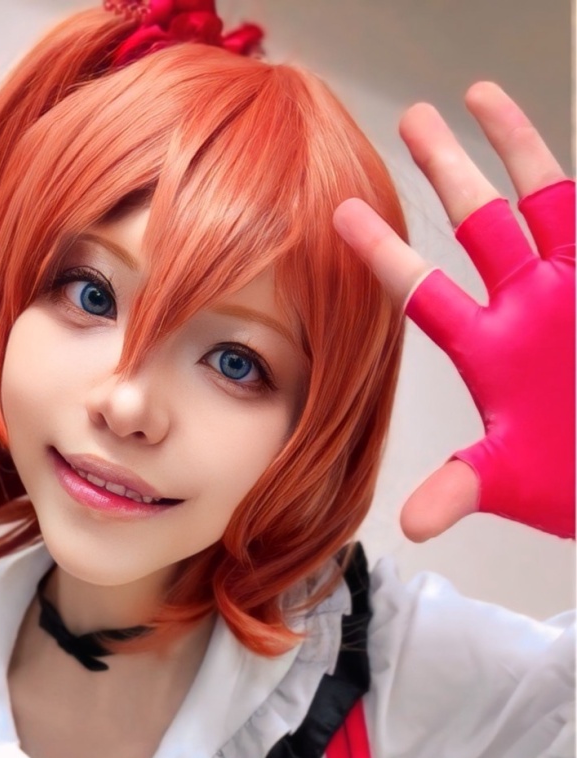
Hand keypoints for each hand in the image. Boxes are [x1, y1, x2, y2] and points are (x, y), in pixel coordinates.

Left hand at [332, 82, 574, 540]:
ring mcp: (574, 289)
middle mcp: (527, 307)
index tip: (341, 216)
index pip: (426, 292)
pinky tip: (557, 144)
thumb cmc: (572, 477)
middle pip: (481, 224)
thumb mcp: (512, 481)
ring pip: (540, 200)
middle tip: (413, 121)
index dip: (385, 255)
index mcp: (489, 350)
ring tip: (480, 95)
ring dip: (515, 147)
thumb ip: (461, 488)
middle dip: (448, 171)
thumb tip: (412, 523)